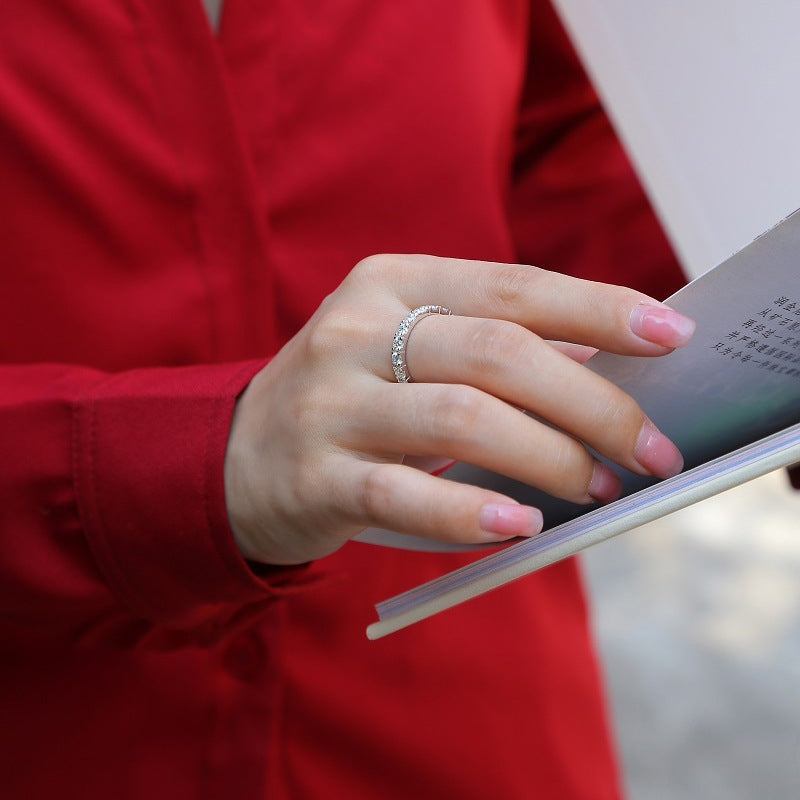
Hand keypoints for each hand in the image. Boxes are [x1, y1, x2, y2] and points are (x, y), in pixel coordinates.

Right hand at [224, 254, 694, 564]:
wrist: (236, 455)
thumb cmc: (350, 400)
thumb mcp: (410, 351)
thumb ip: (493, 348)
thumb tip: (601, 360)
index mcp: (392, 284)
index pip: (512, 286)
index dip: (598, 307)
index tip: (672, 335)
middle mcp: (356, 330)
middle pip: (498, 352)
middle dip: (592, 403)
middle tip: (649, 451)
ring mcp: (330, 402)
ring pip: (461, 418)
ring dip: (548, 457)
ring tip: (596, 488)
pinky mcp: (313, 475)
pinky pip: (403, 493)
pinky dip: (469, 510)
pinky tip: (519, 524)